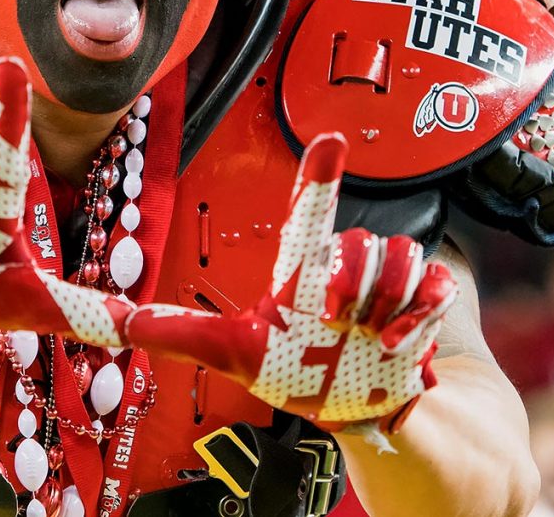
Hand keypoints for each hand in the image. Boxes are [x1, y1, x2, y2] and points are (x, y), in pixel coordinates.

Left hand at [124, 132, 456, 434]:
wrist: (352, 412)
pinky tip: (397, 346)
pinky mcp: (423, 309)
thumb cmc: (290, 371)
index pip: (311, 211)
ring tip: (367, 339)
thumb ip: (176, 334)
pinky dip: (420, 315)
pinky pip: (438, 285)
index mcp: (301, 268)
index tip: (330, 141)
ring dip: (384, 302)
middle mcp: (346, 268)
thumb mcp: (229, 353)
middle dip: (351, 280)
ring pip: (403, 258)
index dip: (320, 177)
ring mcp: (388, 287)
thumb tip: (116, 321)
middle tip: (332, 318)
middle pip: (362, 241)